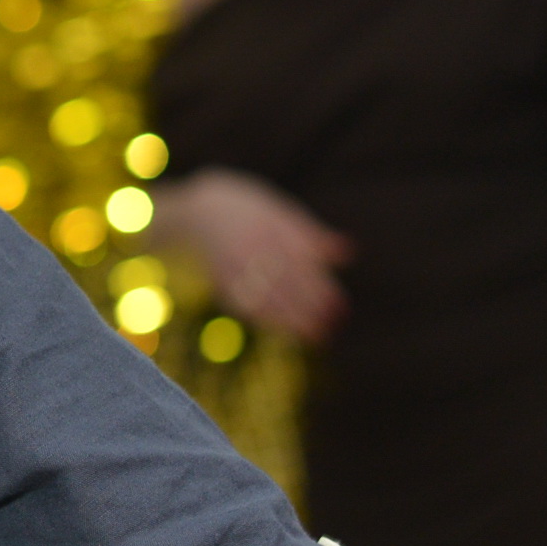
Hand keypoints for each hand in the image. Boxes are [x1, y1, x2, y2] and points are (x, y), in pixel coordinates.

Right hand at [154, 169, 351, 344]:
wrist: (197, 211)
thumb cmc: (249, 211)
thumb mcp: (280, 212)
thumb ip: (312, 235)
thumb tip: (349, 253)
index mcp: (272, 227)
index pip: (302, 263)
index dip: (321, 287)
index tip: (340, 306)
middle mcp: (253, 245)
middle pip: (286, 282)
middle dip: (309, 307)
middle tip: (331, 326)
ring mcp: (234, 264)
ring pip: (265, 296)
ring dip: (290, 319)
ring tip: (313, 335)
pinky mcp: (221, 279)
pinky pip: (243, 303)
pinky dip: (264, 317)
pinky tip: (282, 327)